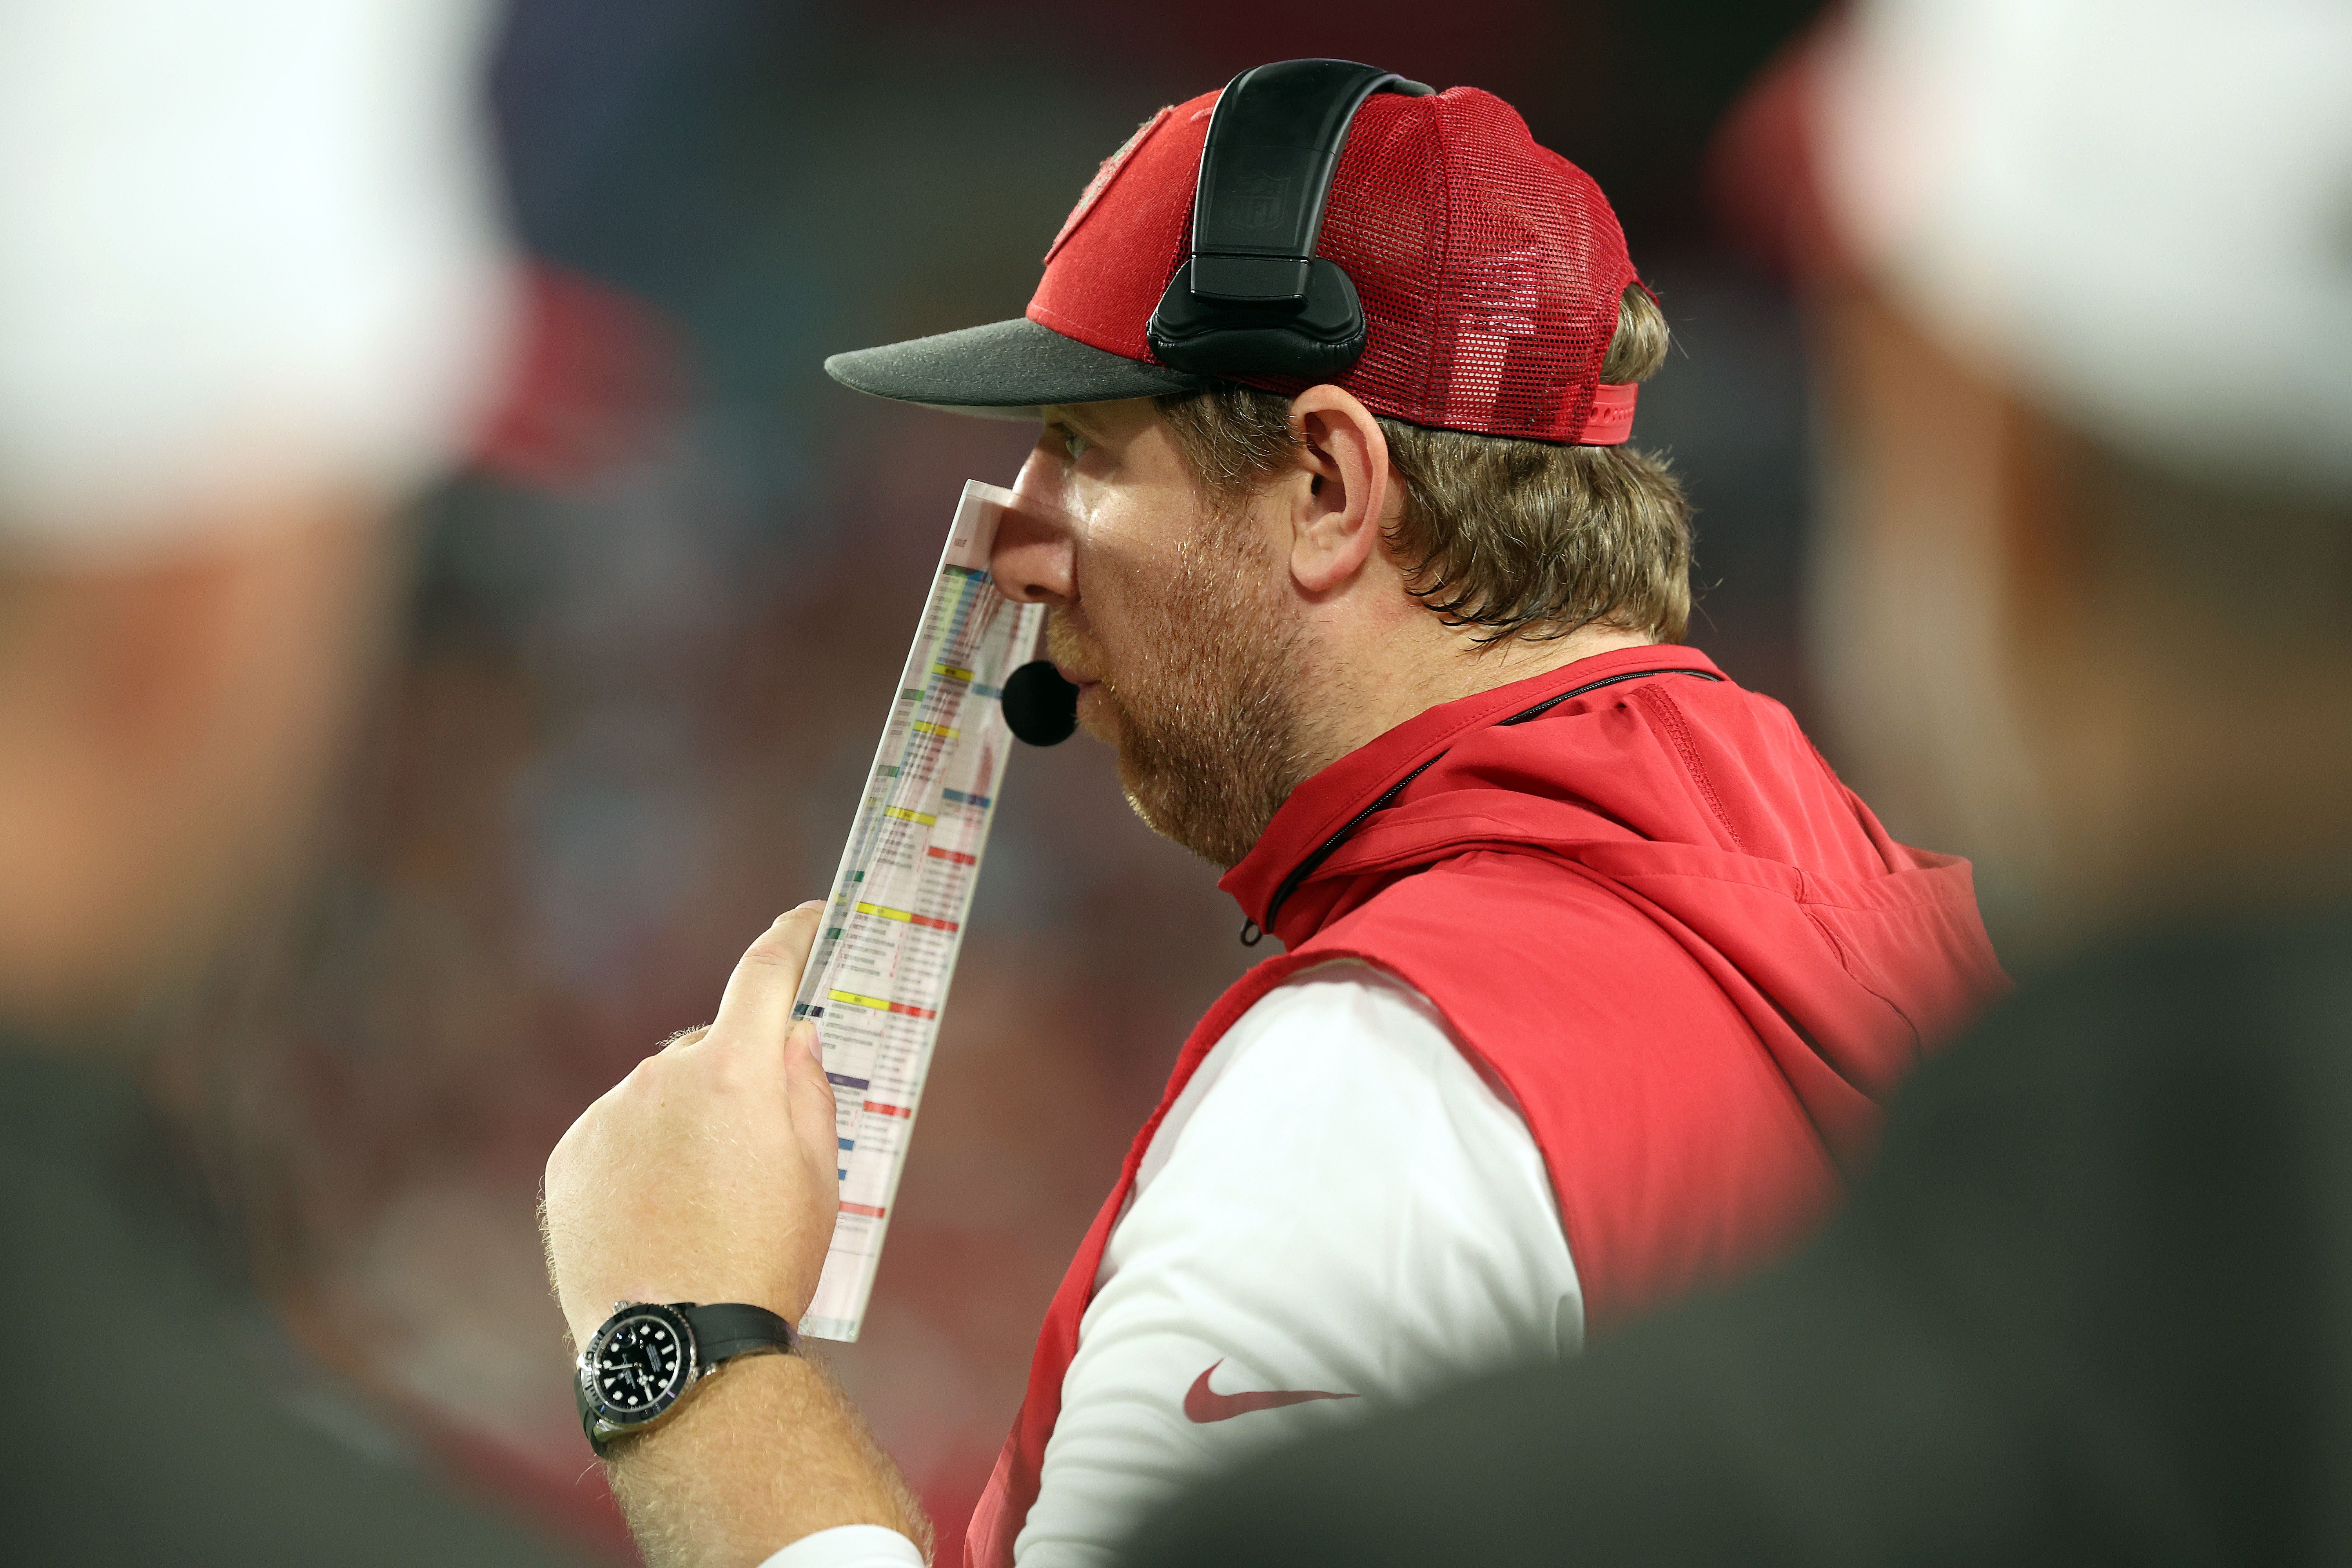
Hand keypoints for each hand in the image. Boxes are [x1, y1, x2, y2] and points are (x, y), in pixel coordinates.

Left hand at [543, 903, 841, 1348]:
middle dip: (737, 1081)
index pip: (766, 974)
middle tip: (755, 1157)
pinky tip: (656, 1217)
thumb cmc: (764, 1263)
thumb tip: (792, 1036)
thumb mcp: (820, 1177)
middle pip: (711, 1050)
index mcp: (735, 1074)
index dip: (792, 938)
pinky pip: (616, 1133)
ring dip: (684, 1125)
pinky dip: (640, 1157)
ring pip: (660, 1095)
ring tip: (700, 1209)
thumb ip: (808, 1090)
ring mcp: (608, 1116)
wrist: (678, 1347)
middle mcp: (663, 1076)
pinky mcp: (569, 1158)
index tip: (808, 918)